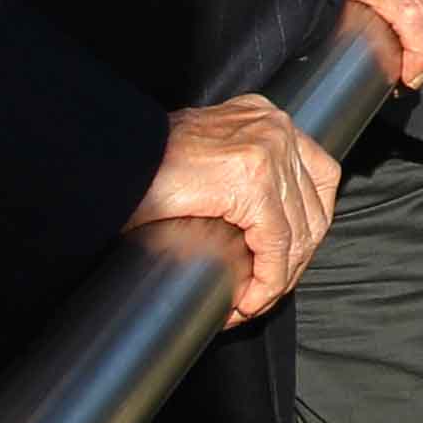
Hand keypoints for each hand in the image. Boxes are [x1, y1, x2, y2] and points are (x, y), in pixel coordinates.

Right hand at [128, 95, 338, 323]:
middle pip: (314, 208)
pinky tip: (247, 300)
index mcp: (263, 119)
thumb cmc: (143, 166)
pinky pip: (277, 244)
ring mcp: (268, 149)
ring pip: (300, 231)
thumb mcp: (204, 159)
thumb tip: (254, 229)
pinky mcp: (253, 179)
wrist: (108, 161)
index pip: (315, 179)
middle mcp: (273, 127)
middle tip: (261, 294)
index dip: (303, 231)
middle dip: (292, 262)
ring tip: (250, 303)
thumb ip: (234, 178)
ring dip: (278, 279)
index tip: (279, 266)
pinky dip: (267, 281)